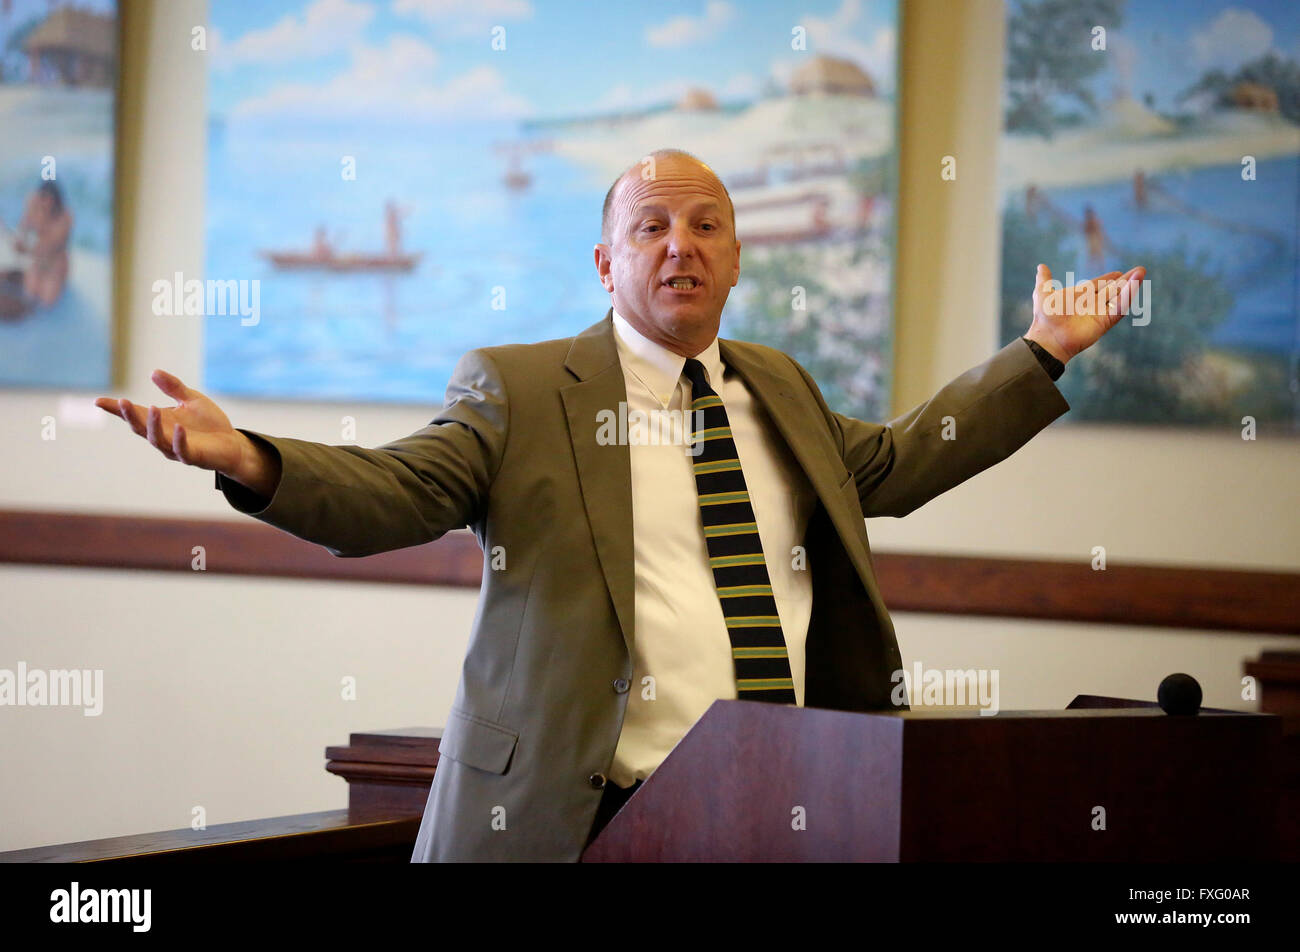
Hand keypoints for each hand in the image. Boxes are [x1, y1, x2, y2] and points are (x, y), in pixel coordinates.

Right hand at [94, 370, 278, 493]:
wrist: (232, 443)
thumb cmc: (209, 423)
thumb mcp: (192, 399)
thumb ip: (174, 387)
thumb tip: (153, 372)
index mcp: (160, 421)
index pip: (134, 415)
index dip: (116, 410)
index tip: (99, 401)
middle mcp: (162, 436)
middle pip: (139, 428)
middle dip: (130, 416)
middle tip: (122, 402)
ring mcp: (175, 448)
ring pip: (156, 439)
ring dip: (152, 425)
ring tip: (153, 408)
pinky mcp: (192, 456)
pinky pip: (182, 450)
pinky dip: (178, 439)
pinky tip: (179, 427)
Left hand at [1026, 263, 1145, 363]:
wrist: (1048, 337)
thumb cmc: (1045, 318)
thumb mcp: (1043, 294)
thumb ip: (1045, 280)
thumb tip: (1041, 267)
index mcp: (1080, 296)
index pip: (1099, 285)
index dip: (1109, 278)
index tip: (1119, 273)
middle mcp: (1092, 304)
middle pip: (1113, 290)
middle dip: (1126, 280)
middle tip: (1139, 270)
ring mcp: (1100, 313)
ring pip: (1119, 297)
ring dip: (1131, 285)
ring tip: (1140, 273)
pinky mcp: (1105, 321)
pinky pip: (1119, 307)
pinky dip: (1127, 296)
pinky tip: (1134, 285)